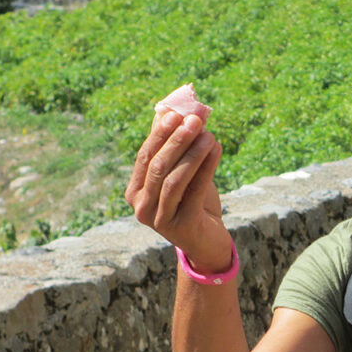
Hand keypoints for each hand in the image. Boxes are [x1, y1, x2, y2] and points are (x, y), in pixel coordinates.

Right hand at [124, 110, 231, 272]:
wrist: (208, 242)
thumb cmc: (193, 203)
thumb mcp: (182, 174)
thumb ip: (174, 146)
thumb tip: (171, 109)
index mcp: (135, 192)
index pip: (145, 156)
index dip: (160, 134)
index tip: (177, 113)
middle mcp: (141, 207)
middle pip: (158, 166)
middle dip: (177, 140)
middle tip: (195, 120)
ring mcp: (159, 219)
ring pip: (174, 179)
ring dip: (193, 153)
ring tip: (209, 134)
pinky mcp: (181, 226)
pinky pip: (194, 191)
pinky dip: (206, 167)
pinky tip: (217, 150)